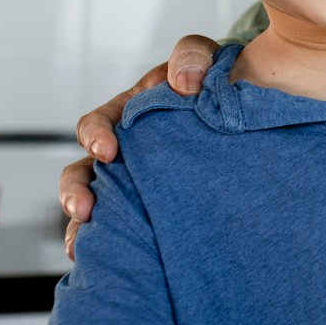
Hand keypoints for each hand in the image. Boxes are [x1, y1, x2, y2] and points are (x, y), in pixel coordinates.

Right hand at [59, 35, 221, 257]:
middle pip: (84, 173)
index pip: (97, 124)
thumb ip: (192, 58)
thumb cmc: (217, 85)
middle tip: (84, 209)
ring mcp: (138, 184)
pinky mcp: (155, 210)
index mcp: (130, 115)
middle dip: (76, 191)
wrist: (250, 111)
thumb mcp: (204, 61)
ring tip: (80, 246)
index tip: (107, 151)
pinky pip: (127, 230)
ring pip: (96, 207)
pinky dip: (114, 246)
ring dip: (83, 227)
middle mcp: (127, 153)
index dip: (95, 136)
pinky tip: (118, 266)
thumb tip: (183, 83)